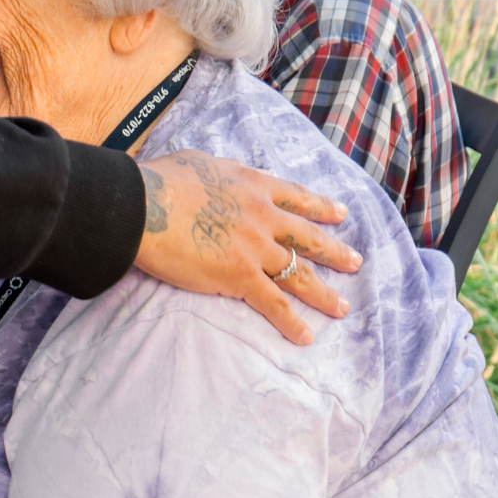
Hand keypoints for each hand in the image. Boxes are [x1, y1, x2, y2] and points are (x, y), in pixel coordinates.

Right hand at [136, 150, 361, 344]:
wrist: (142, 206)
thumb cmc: (160, 180)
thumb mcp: (201, 161)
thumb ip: (225, 170)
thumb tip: (232, 175)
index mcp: (253, 186)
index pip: (297, 198)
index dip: (321, 207)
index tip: (341, 214)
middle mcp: (263, 217)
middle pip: (309, 238)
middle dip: (336, 252)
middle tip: (356, 263)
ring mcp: (255, 249)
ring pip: (300, 274)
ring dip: (323, 294)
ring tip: (341, 307)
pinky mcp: (240, 277)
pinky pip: (273, 303)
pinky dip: (290, 322)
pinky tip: (305, 336)